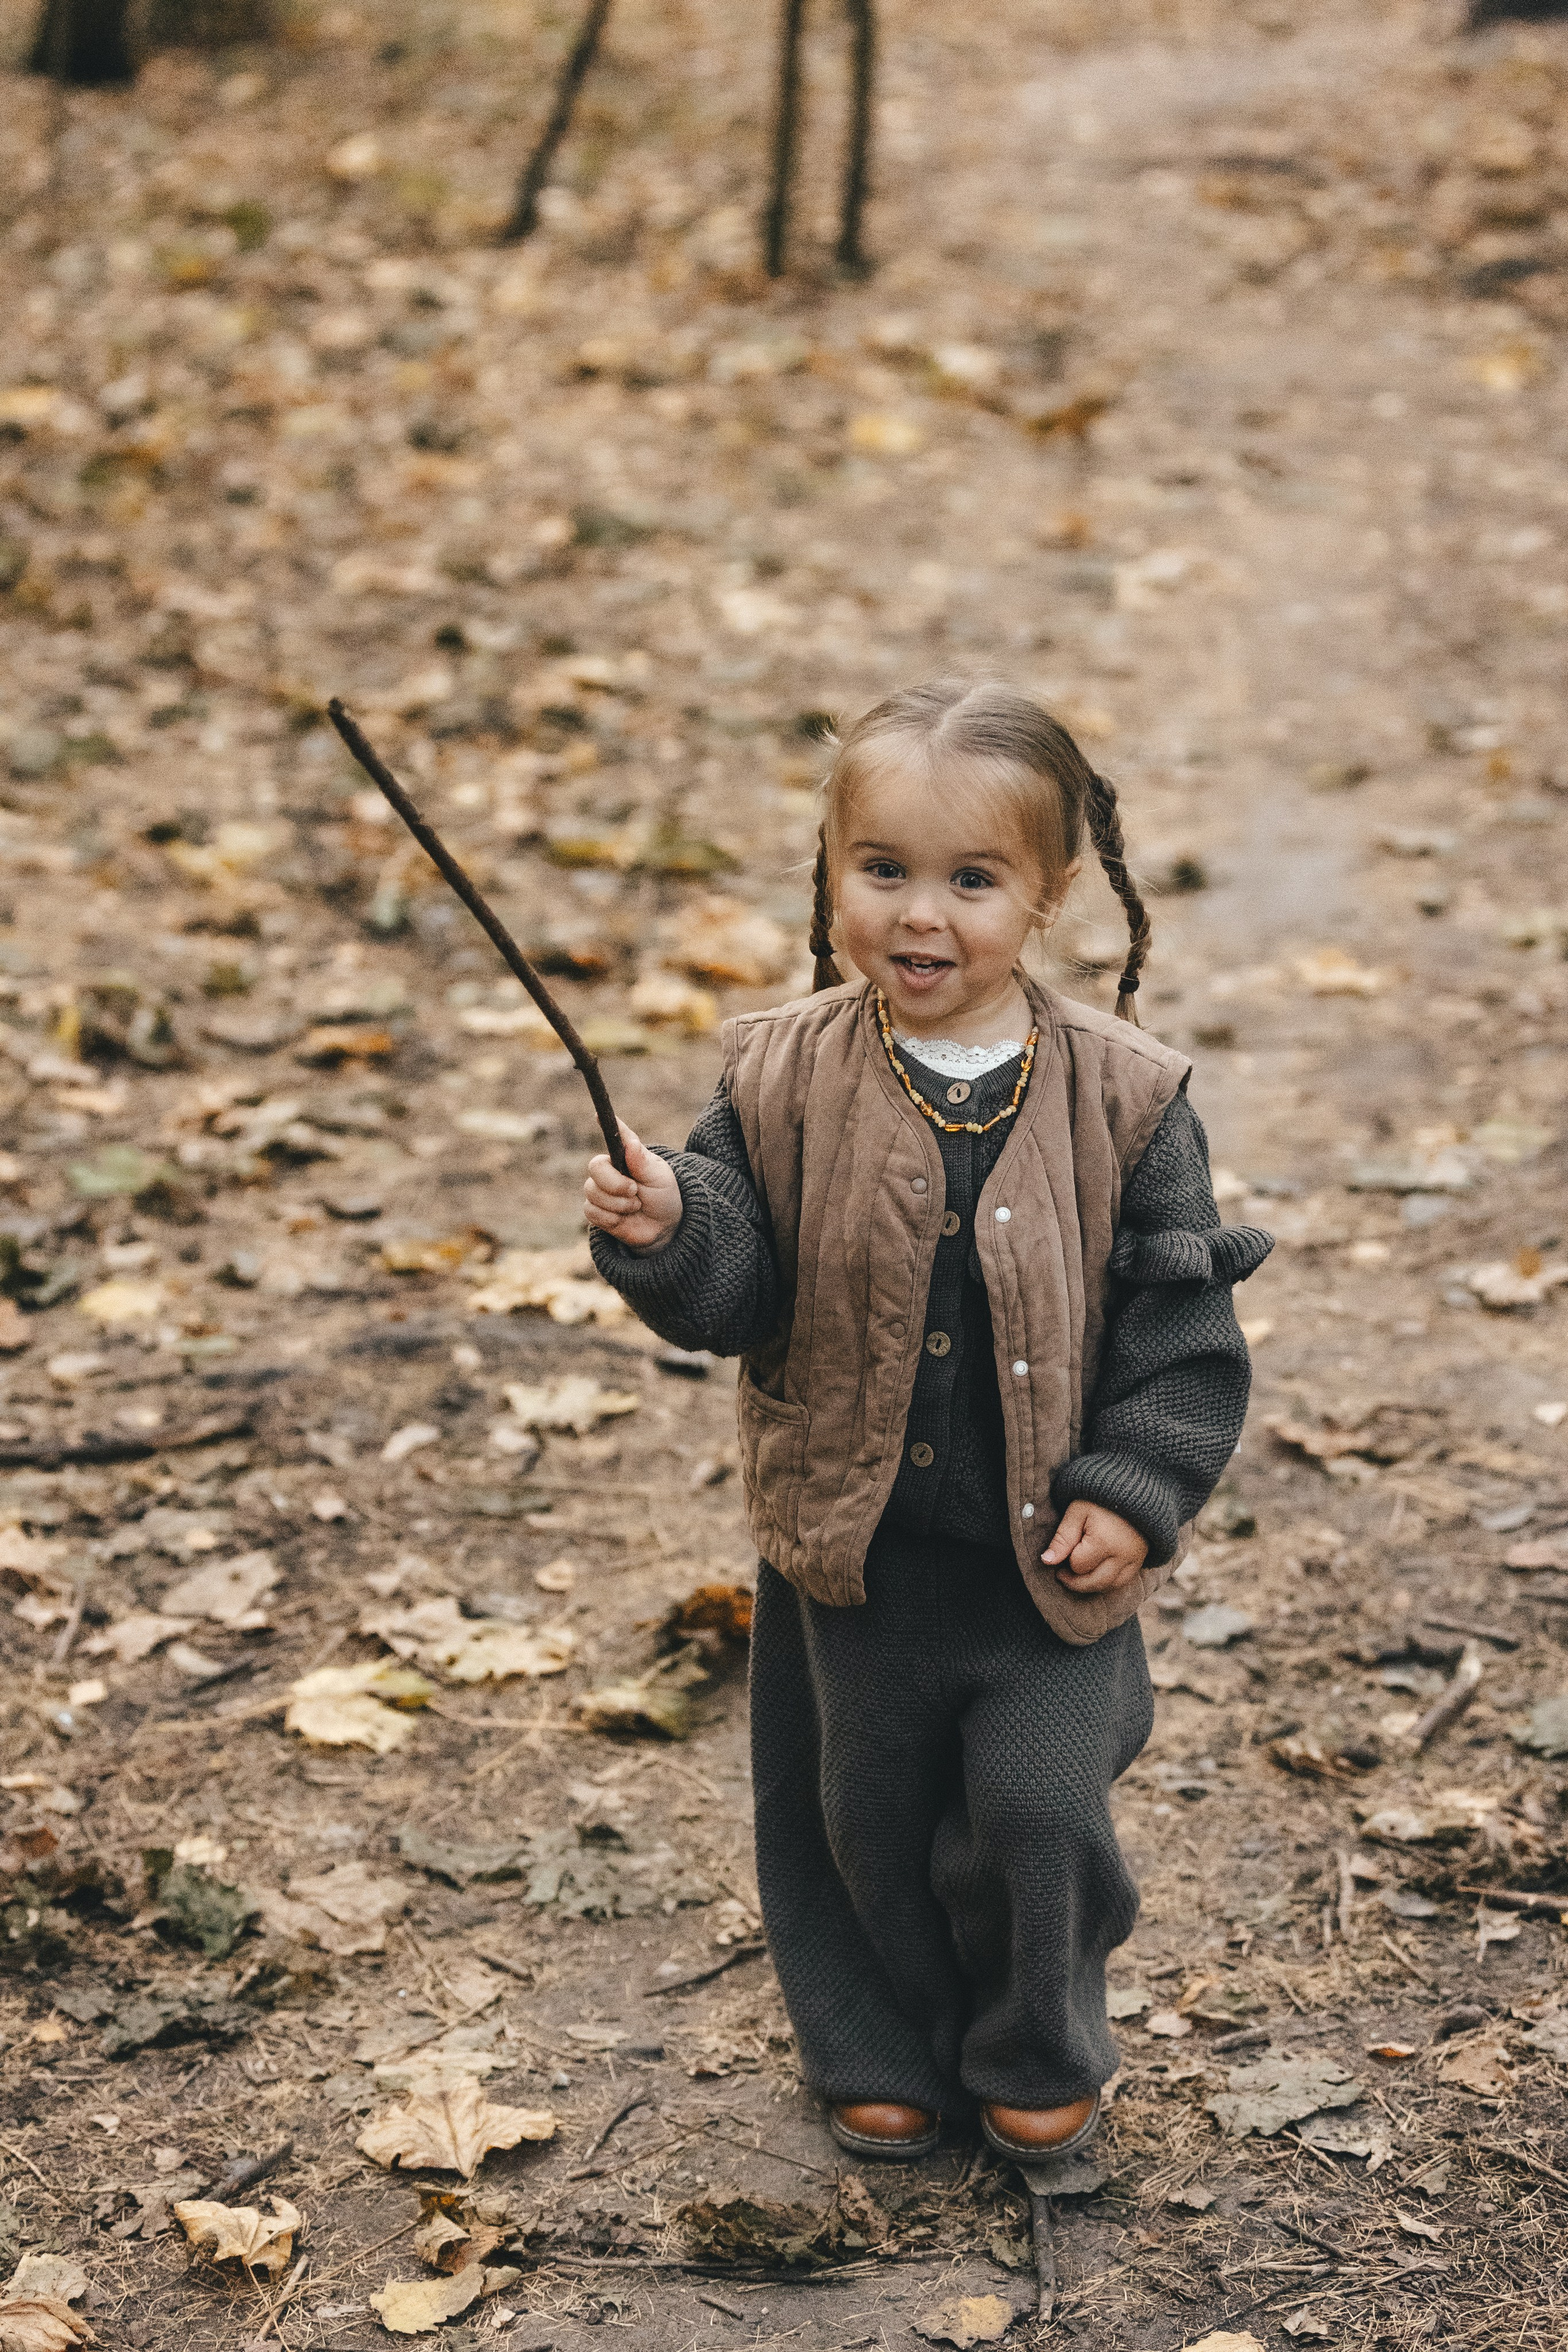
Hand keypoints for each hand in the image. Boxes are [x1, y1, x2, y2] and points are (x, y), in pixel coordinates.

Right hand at [583, 1122, 683, 1253]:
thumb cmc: (664, 1196)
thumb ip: (643, 1163)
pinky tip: (623, 1218)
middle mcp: (609, 1170)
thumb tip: (631, 1143)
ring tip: (635, 1206)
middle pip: (595, 1167)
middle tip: (634, 1191)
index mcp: (625, 1156)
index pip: (613, 1137)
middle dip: (615, 1183)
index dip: (604, 1123)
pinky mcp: (595, 1210)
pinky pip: (592, 1212)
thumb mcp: (660, 1179)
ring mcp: (600, 1190)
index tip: (598, 1114)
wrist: (663, 1227)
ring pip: (593, 1193)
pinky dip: (611, 1218)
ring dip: (618, 1204)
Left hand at [1043, 1501, 1148, 1593]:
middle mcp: (1122, 1555)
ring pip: (1109, 1587)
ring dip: (1091, 1585)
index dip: (1066, 1561)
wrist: (1131, 1487)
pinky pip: (1123, 1582)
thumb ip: (1062, 1538)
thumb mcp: (1077, 1511)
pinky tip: (1096, 1574)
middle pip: (1094, 1583)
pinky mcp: (1140, 1560)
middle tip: (1062, 1572)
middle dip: (1075, 1581)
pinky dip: (1108, 1583)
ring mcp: (1134, 1559)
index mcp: (1104, 1541)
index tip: (1064, 1549)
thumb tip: (1047, 1561)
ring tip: (1078, 1574)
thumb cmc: (1100, 1497)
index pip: (1078, 1565)